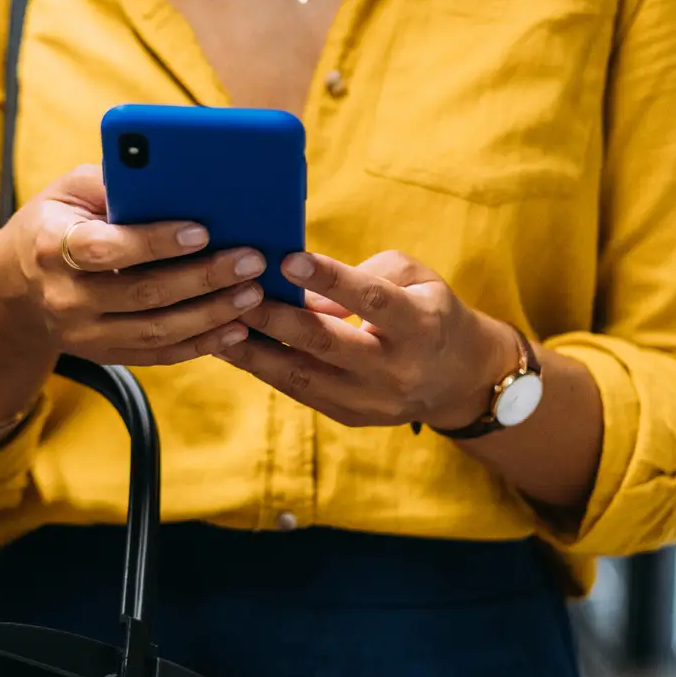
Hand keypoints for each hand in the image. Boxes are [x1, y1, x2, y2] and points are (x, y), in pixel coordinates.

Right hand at [0, 165, 264, 366]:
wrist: (16, 288)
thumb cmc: (55, 223)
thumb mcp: (69, 190)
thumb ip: (114, 182)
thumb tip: (175, 175)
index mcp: (53, 246)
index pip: (106, 249)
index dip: (155, 242)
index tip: (202, 231)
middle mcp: (65, 297)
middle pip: (142, 294)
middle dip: (203, 277)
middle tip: (250, 260)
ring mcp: (83, 334)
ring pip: (156, 332)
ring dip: (211, 314)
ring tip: (253, 293)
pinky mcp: (104, 355)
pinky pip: (158, 355)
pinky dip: (201, 344)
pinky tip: (236, 327)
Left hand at [217, 250, 514, 429]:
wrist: (457, 379)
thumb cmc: (428, 310)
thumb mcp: (417, 278)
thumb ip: (364, 274)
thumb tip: (303, 288)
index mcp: (421, 326)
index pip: (371, 300)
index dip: (329, 280)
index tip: (286, 259)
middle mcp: (396, 369)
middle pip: (326, 344)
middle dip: (274, 319)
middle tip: (235, 294)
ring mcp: (371, 401)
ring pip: (302, 377)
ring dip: (254, 352)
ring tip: (218, 325)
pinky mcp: (349, 417)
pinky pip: (298, 392)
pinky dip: (263, 369)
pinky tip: (231, 348)